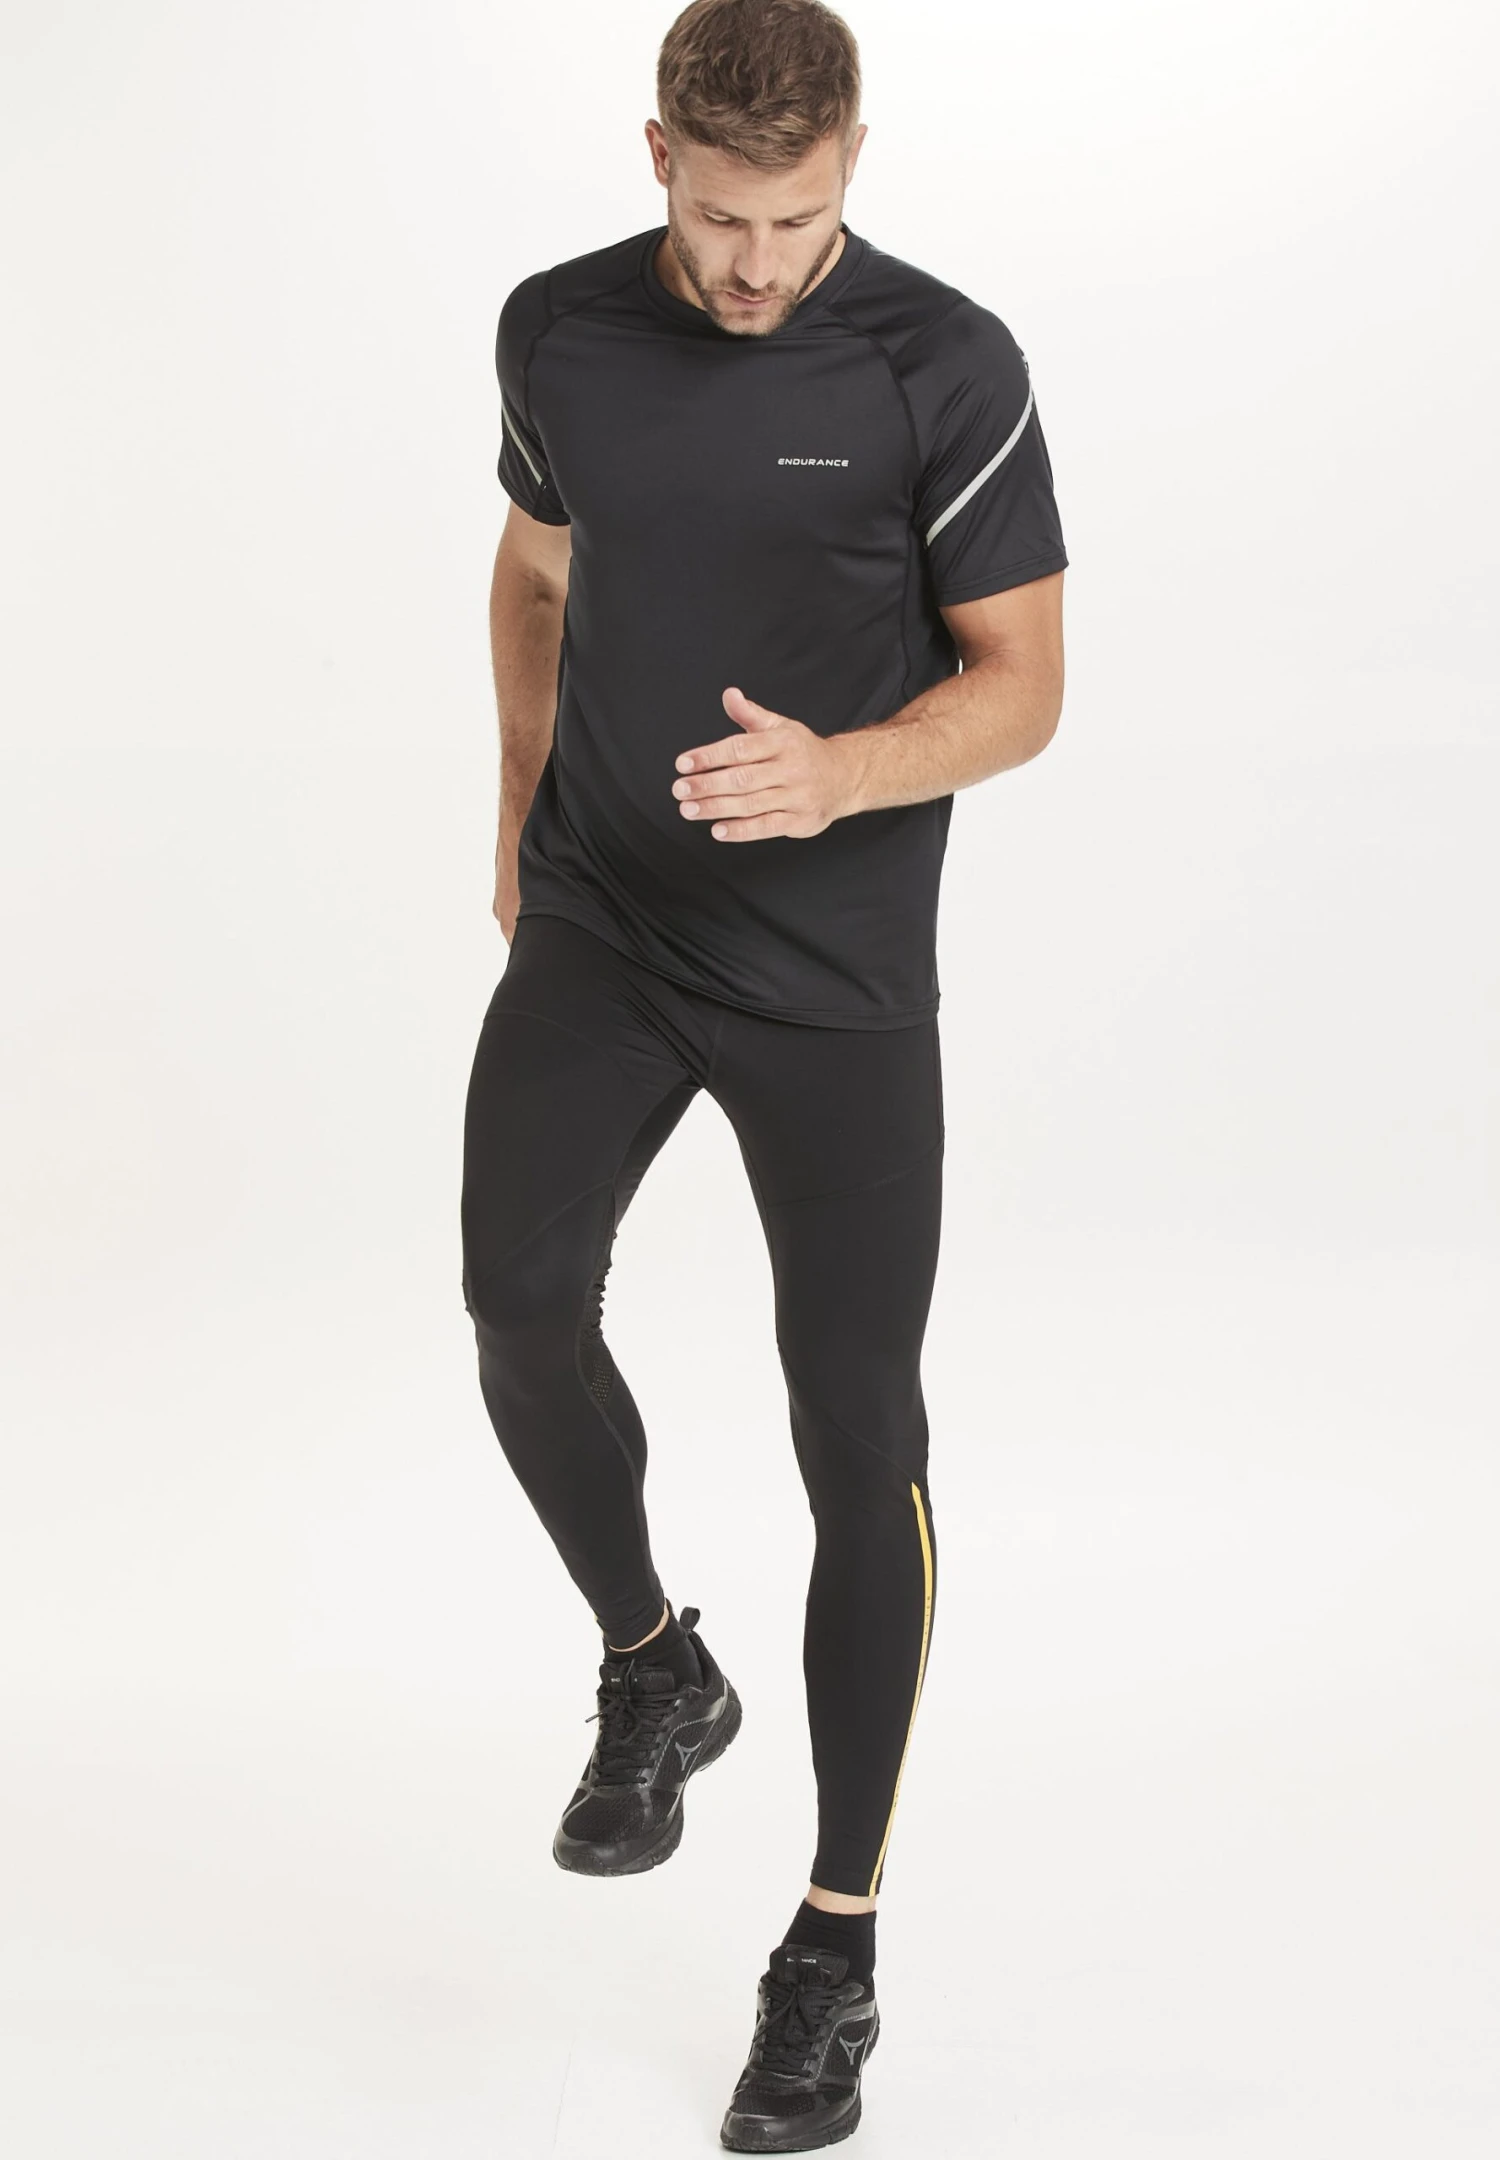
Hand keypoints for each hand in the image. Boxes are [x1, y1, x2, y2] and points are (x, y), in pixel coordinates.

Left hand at [670, 687, 862, 840]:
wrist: (845, 777)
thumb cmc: (803, 752)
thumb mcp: (780, 727)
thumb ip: (751, 714)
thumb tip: (729, 695)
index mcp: (783, 742)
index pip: (740, 748)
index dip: (709, 756)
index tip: (683, 764)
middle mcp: (791, 768)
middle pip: (742, 778)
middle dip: (707, 785)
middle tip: (679, 789)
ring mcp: (797, 796)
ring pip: (751, 804)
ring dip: (716, 807)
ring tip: (688, 809)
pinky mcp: (800, 821)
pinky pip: (766, 826)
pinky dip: (741, 830)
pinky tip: (717, 830)